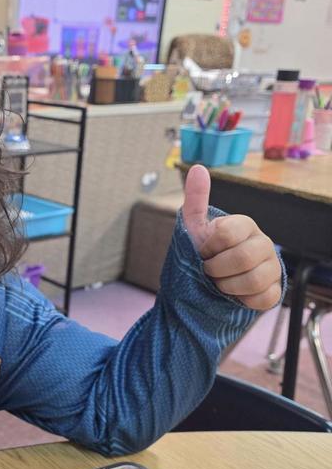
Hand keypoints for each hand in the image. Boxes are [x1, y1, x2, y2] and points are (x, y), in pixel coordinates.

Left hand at [182, 164, 281, 310]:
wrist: (208, 285)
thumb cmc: (204, 254)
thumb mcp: (194, 228)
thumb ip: (196, 200)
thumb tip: (198, 168)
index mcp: (244, 225)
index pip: (227, 233)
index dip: (209, 248)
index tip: (203, 252)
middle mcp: (263, 242)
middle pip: (243, 257)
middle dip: (217, 269)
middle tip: (208, 271)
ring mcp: (272, 267)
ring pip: (254, 280)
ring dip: (227, 286)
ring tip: (220, 283)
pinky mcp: (275, 289)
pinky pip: (263, 298)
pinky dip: (243, 300)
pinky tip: (235, 295)